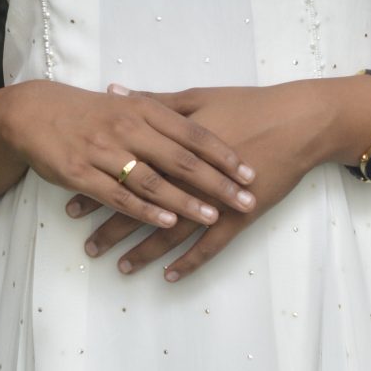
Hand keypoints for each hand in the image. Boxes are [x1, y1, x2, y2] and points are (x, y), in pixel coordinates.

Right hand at [0, 77, 257, 239]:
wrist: (33, 113)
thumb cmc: (87, 110)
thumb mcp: (127, 104)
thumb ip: (162, 111)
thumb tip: (202, 121)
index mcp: (143, 110)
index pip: (193, 133)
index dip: (223, 153)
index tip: (250, 171)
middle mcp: (127, 128)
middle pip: (180, 159)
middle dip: (216, 182)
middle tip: (245, 198)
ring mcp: (104, 152)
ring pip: (152, 180)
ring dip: (185, 200)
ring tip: (213, 215)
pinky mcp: (81, 174)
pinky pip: (119, 195)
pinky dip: (144, 210)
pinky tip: (166, 222)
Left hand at [72, 80, 332, 280]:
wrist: (297, 122)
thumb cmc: (247, 105)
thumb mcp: (196, 98)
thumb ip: (152, 101)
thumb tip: (114, 93)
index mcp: (173, 147)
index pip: (127, 174)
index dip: (99, 191)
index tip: (73, 206)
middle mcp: (189, 178)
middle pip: (143, 208)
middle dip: (113, 229)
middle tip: (89, 247)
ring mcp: (215, 200)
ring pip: (172, 232)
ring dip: (145, 253)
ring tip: (121, 268)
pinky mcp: (241, 216)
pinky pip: (211, 247)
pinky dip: (190, 263)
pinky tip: (170, 277)